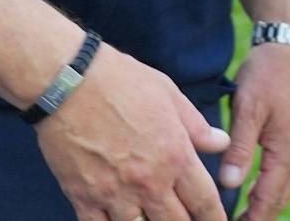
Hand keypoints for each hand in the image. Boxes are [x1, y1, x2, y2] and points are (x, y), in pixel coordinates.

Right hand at [36, 45, 231, 220]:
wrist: (68, 82)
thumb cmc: (121, 81)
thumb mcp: (169, 94)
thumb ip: (196, 126)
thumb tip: (221, 143)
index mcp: (175, 156)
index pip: (204, 203)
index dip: (215, 218)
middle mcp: (149, 182)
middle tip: (182, 216)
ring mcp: (115, 194)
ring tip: (149, 214)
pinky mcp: (83, 198)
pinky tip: (115, 217)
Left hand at [219, 42, 289, 219]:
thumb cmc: (268, 73)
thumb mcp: (248, 109)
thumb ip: (240, 148)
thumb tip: (229, 184)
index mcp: (287, 150)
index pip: (269, 199)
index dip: (252, 219)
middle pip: (280, 198)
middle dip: (260, 216)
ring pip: (285, 185)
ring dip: (266, 203)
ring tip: (245, 216)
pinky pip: (287, 171)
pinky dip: (272, 186)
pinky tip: (257, 188)